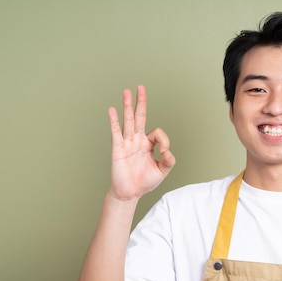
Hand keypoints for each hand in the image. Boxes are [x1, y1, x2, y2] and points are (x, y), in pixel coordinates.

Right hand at [107, 85, 174, 200]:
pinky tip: (112, 110)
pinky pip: (116, 132)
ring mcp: (127, 143)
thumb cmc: (144, 182)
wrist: (129, 193)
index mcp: (148, 144)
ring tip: (127, 91)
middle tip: (141, 87)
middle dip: (141, 102)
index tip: (164, 152)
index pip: (157, 133)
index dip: (163, 140)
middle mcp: (137, 140)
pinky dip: (114, 120)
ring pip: (128, 121)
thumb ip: (169, 161)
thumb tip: (168, 151)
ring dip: (128, 106)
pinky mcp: (118, 148)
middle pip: (139, 117)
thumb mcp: (162, 171)